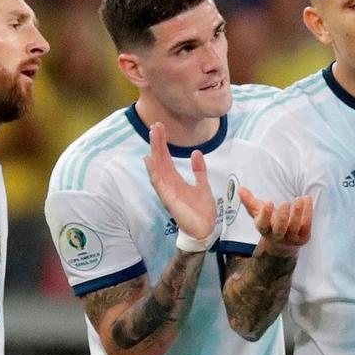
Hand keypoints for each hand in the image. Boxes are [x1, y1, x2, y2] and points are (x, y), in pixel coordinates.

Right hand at [144, 122, 216, 239]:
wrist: (205, 229)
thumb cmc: (201, 211)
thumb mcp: (203, 185)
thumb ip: (198, 170)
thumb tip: (196, 153)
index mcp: (175, 180)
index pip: (166, 158)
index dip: (163, 143)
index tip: (161, 128)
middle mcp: (168, 184)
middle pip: (160, 159)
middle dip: (157, 142)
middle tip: (155, 125)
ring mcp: (166, 191)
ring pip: (157, 167)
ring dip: (155, 151)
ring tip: (153, 135)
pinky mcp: (168, 199)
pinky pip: (158, 183)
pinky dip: (153, 171)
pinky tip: (149, 159)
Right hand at [239, 187, 312, 256]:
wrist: (283, 245)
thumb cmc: (270, 224)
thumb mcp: (258, 213)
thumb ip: (249, 201)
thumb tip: (240, 188)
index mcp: (265, 229)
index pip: (263, 225)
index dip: (266, 215)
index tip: (269, 203)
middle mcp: (278, 236)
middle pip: (279, 229)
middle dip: (282, 217)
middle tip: (285, 203)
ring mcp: (291, 238)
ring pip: (295, 227)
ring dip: (297, 213)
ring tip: (299, 199)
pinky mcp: (303, 237)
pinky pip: (306, 225)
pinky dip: (308, 212)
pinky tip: (307, 199)